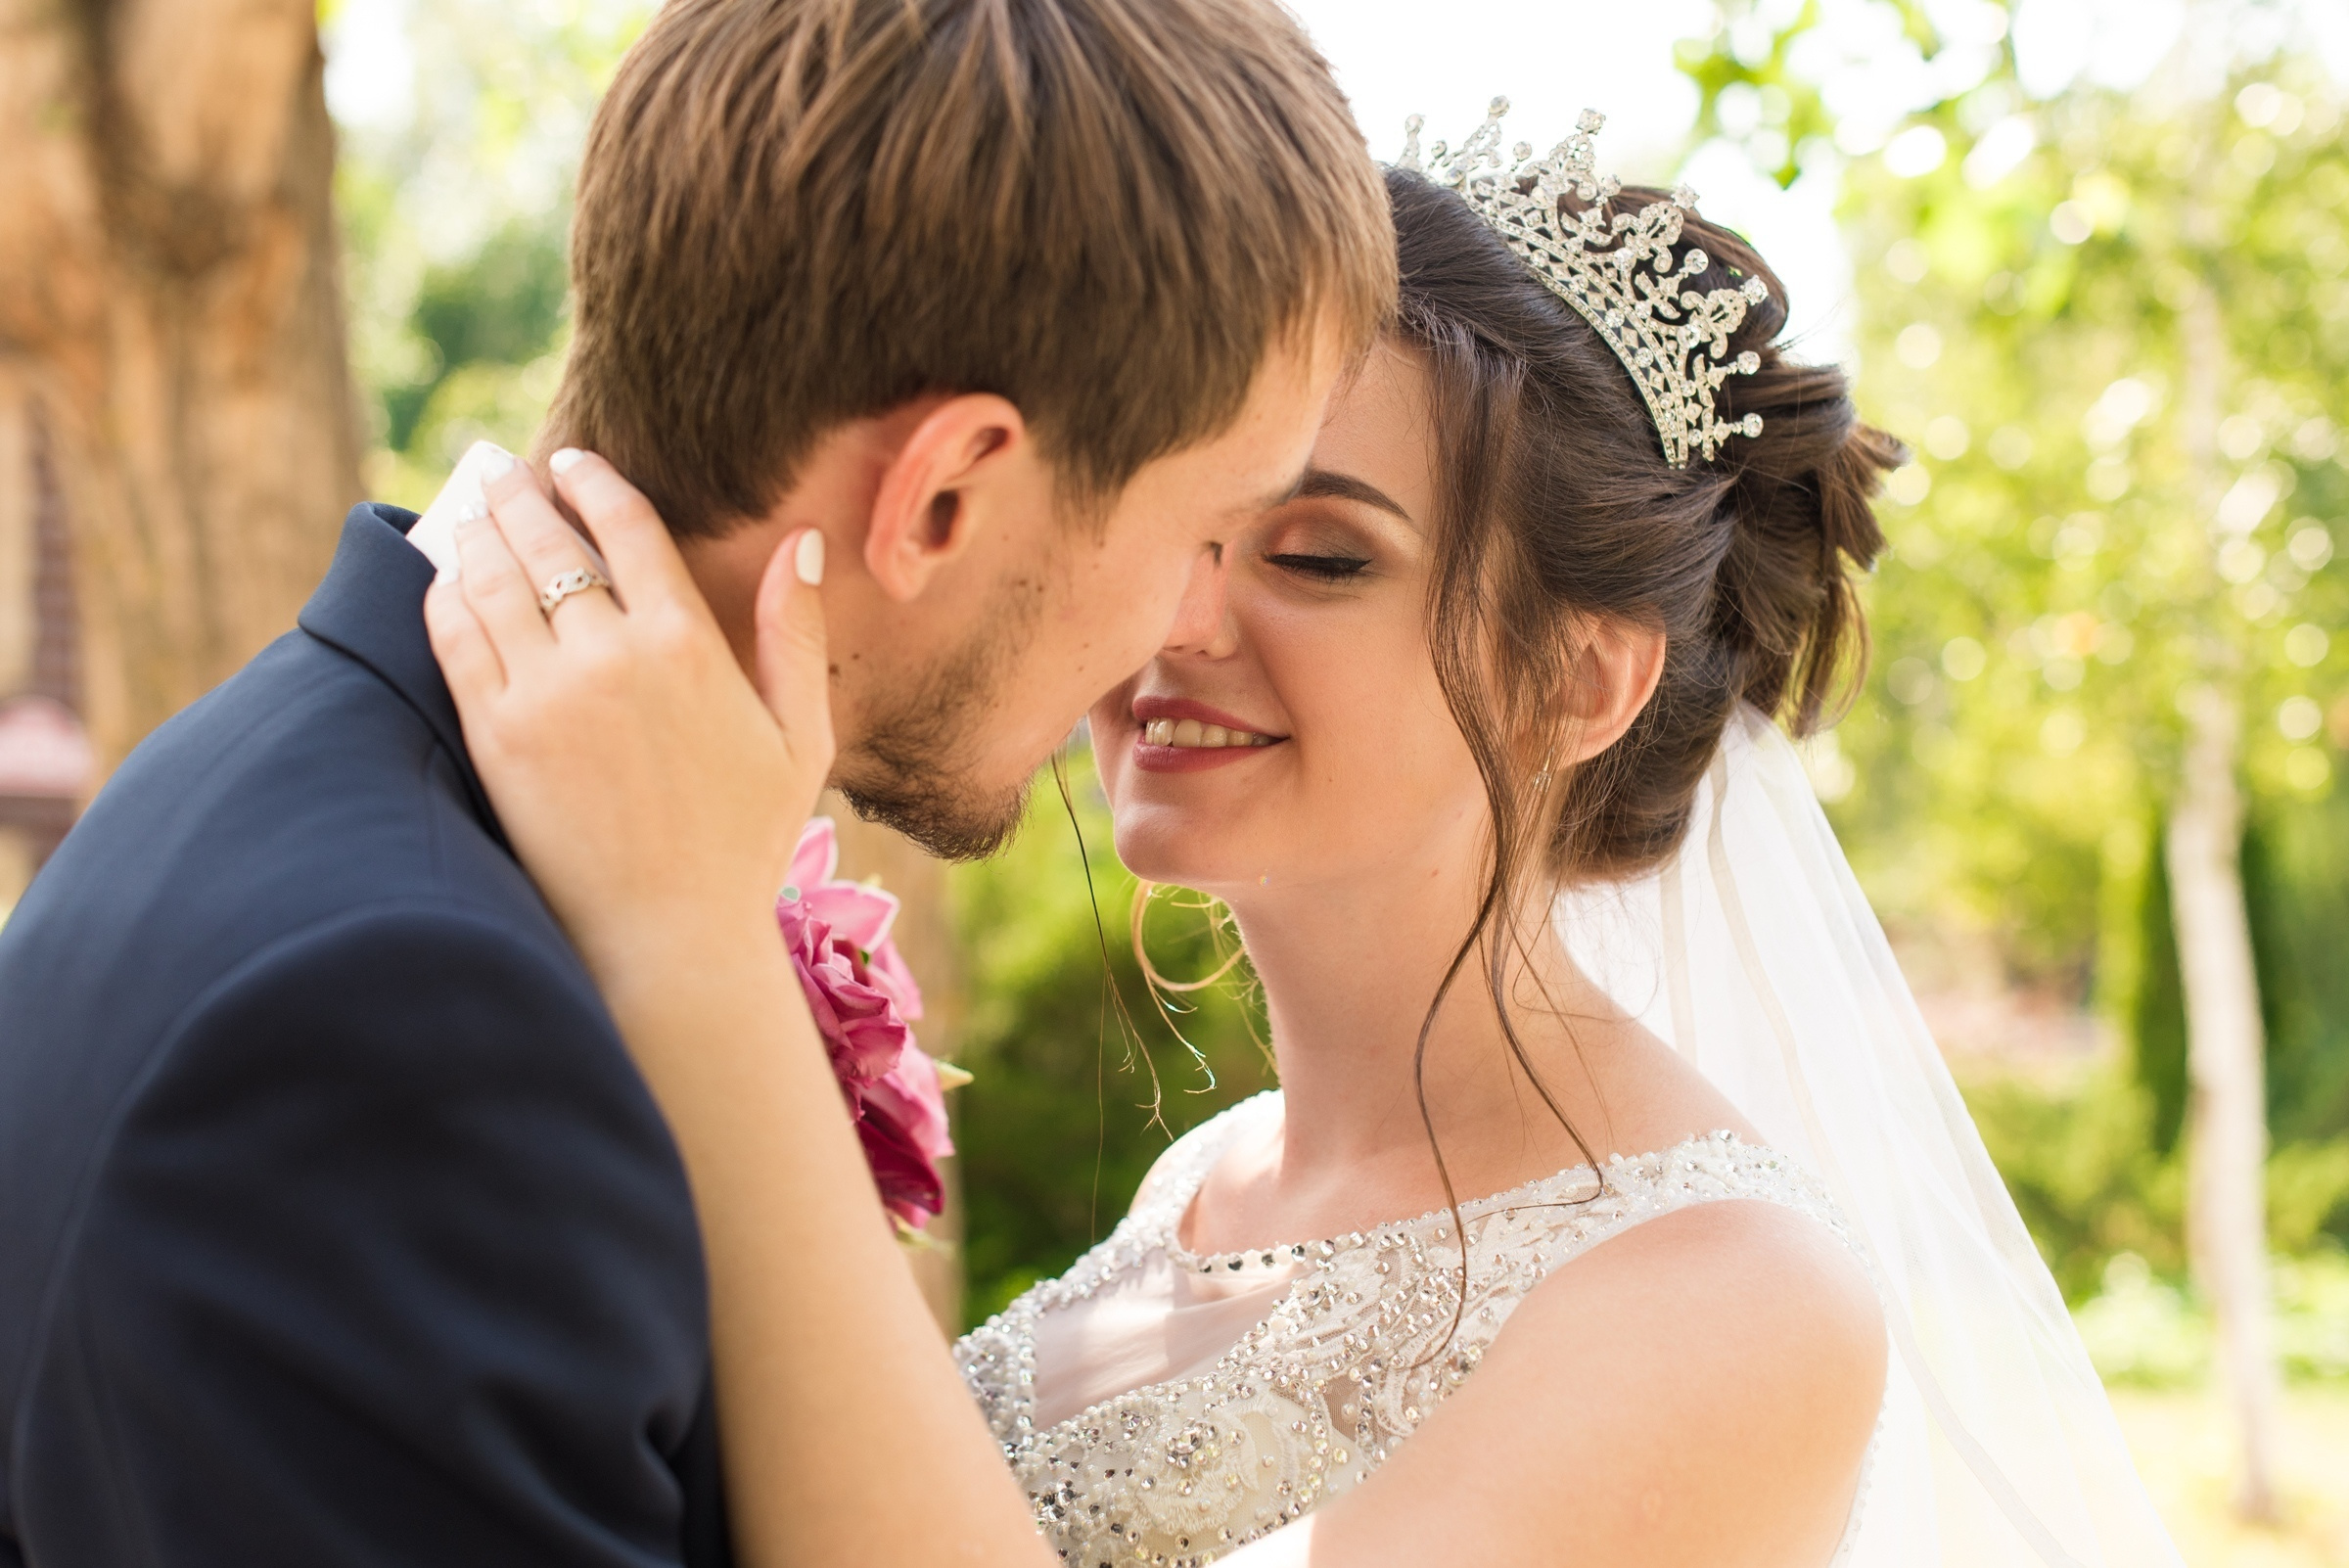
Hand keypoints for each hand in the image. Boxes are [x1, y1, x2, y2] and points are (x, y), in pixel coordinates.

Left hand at [423, 450, 832, 984]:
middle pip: (549, 541)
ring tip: (471, 513)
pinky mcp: (493, 736)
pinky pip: (454, 638)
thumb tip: (803, 541)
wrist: (667, 940)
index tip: (573, 464)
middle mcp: (610, 656)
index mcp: (689, 646)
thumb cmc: (744, 846)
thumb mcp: (801, 739)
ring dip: (478, 533)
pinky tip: (446, 581)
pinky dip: (445, 596)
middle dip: (520, 494)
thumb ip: (798, 634)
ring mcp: (544, 694)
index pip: (628, 527)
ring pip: (493, 580)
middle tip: (502, 471)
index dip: (593, 481)